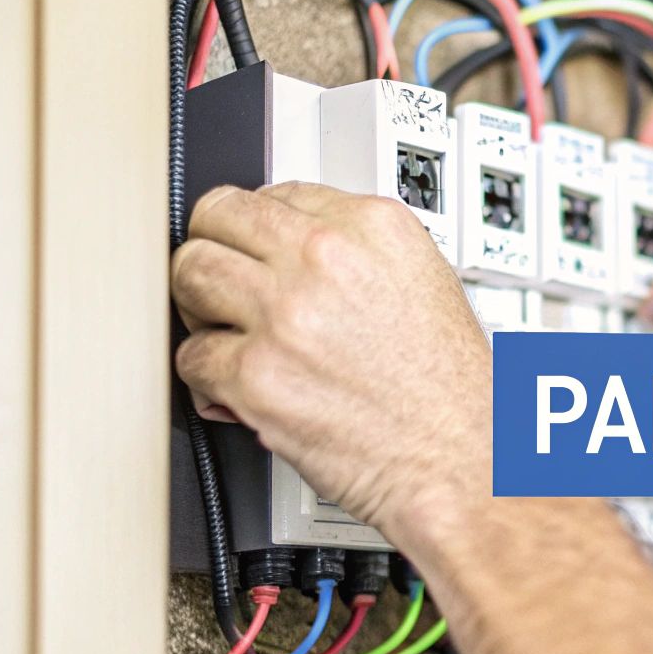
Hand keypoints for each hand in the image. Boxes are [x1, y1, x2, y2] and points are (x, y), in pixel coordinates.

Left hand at [171, 182, 490, 539]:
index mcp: (376, 228)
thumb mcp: (430, 287)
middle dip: (213, 249)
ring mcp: (287, 315)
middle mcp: (328, 259)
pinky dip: (207, 377)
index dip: (262, 228)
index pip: (278, 192)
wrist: (463, 461)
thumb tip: (292, 256)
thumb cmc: (455, 393)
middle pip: (218, 217)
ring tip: (220, 328)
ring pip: (189, 274)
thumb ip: (361, 256)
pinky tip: (239, 386)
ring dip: (197, 305)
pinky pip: (192, 357)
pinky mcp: (257, 375)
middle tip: (220, 281)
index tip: (258, 251)